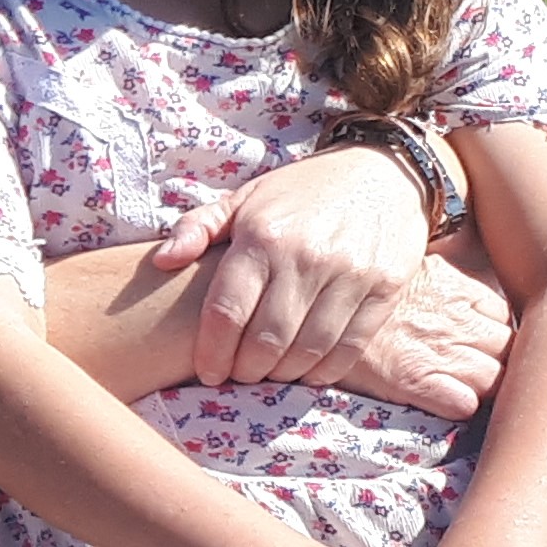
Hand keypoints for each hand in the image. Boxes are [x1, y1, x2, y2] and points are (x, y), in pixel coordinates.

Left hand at [151, 144, 430, 388]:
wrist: (381, 171)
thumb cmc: (301, 192)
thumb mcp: (244, 199)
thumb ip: (197, 228)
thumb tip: (162, 262)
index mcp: (263, 237)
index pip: (227, 312)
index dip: (212, 353)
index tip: (208, 372)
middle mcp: (306, 257)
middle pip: (266, 339)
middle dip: (246, 370)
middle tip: (239, 375)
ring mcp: (350, 274)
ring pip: (309, 349)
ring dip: (284, 374)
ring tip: (270, 372)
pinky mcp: (385, 288)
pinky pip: (351, 346)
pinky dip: (325, 370)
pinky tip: (308, 371)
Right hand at [312, 255, 513, 420]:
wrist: (307, 305)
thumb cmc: (353, 282)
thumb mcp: (402, 262)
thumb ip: (436, 270)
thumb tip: (457, 262)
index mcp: (455, 287)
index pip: (503, 313)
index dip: (495, 329)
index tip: (480, 338)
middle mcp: (454, 318)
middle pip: (508, 347)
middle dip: (499, 359)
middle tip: (477, 365)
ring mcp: (438, 351)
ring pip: (495, 380)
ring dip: (483, 386)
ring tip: (461, 386)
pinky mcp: (415, 382)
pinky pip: (464, 405)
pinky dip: (461, 407)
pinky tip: (441, 400)